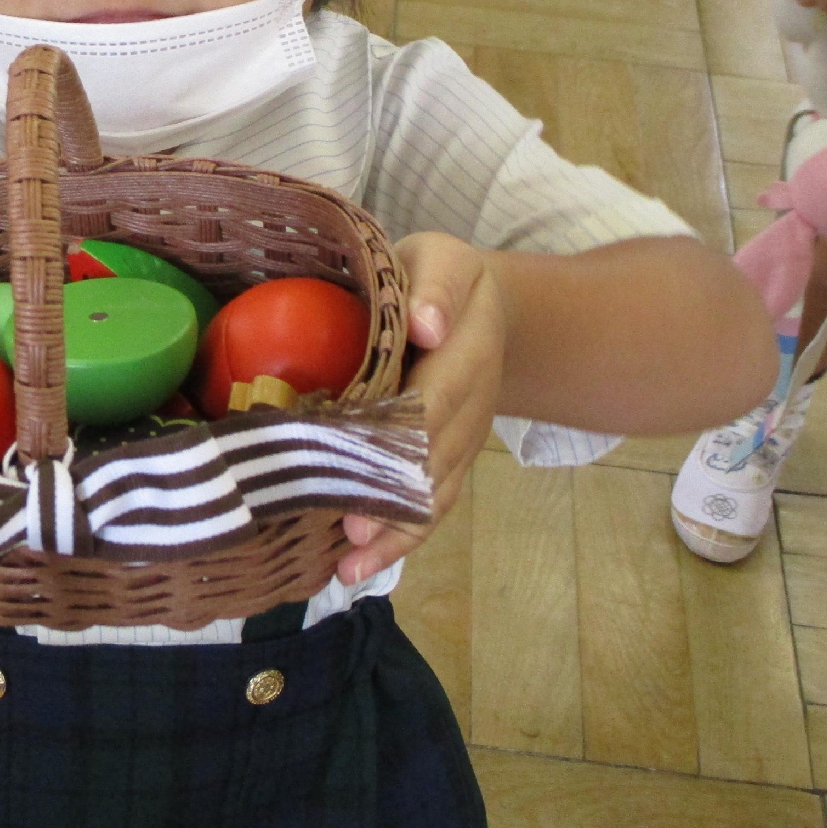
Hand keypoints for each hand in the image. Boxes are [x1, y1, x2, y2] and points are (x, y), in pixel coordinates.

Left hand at [337, 233, 505, 584]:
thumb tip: (427, 324)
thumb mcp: (443, 260)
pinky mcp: (448, 460)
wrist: (481, 308)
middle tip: (344, 528)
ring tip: (349, 562)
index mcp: (468, 352)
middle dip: (391, 495)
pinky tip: (358, 567)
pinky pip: (431, 505)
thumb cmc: (442, 278)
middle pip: (434, 459)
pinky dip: (399, 538)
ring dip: (394, 530)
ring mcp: (462, 440)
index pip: (438, 397)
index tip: (361, 457)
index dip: (403, 432)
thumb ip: (437, 285)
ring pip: (435, 494)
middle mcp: (471, 406)